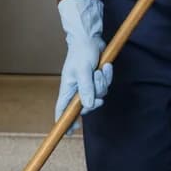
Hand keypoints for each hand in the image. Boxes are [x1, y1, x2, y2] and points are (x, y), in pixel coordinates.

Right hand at [56, 0, 112, 131]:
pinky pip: (105, 86)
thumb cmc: (82, 52)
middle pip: (86, 106)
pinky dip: (107, 77)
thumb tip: (88, 105)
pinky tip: (105, 67)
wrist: (90, 38)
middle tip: (98, 97)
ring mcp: (87, 84)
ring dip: (103, 84)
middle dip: (95, 101)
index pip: (62, 109)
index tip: (68, 132)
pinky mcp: (97, 79)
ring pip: (99, 95)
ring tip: (100, 70)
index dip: (63, 121)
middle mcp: (76, 88)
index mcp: (68, 88)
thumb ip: (86, 88)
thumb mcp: (83, 71)